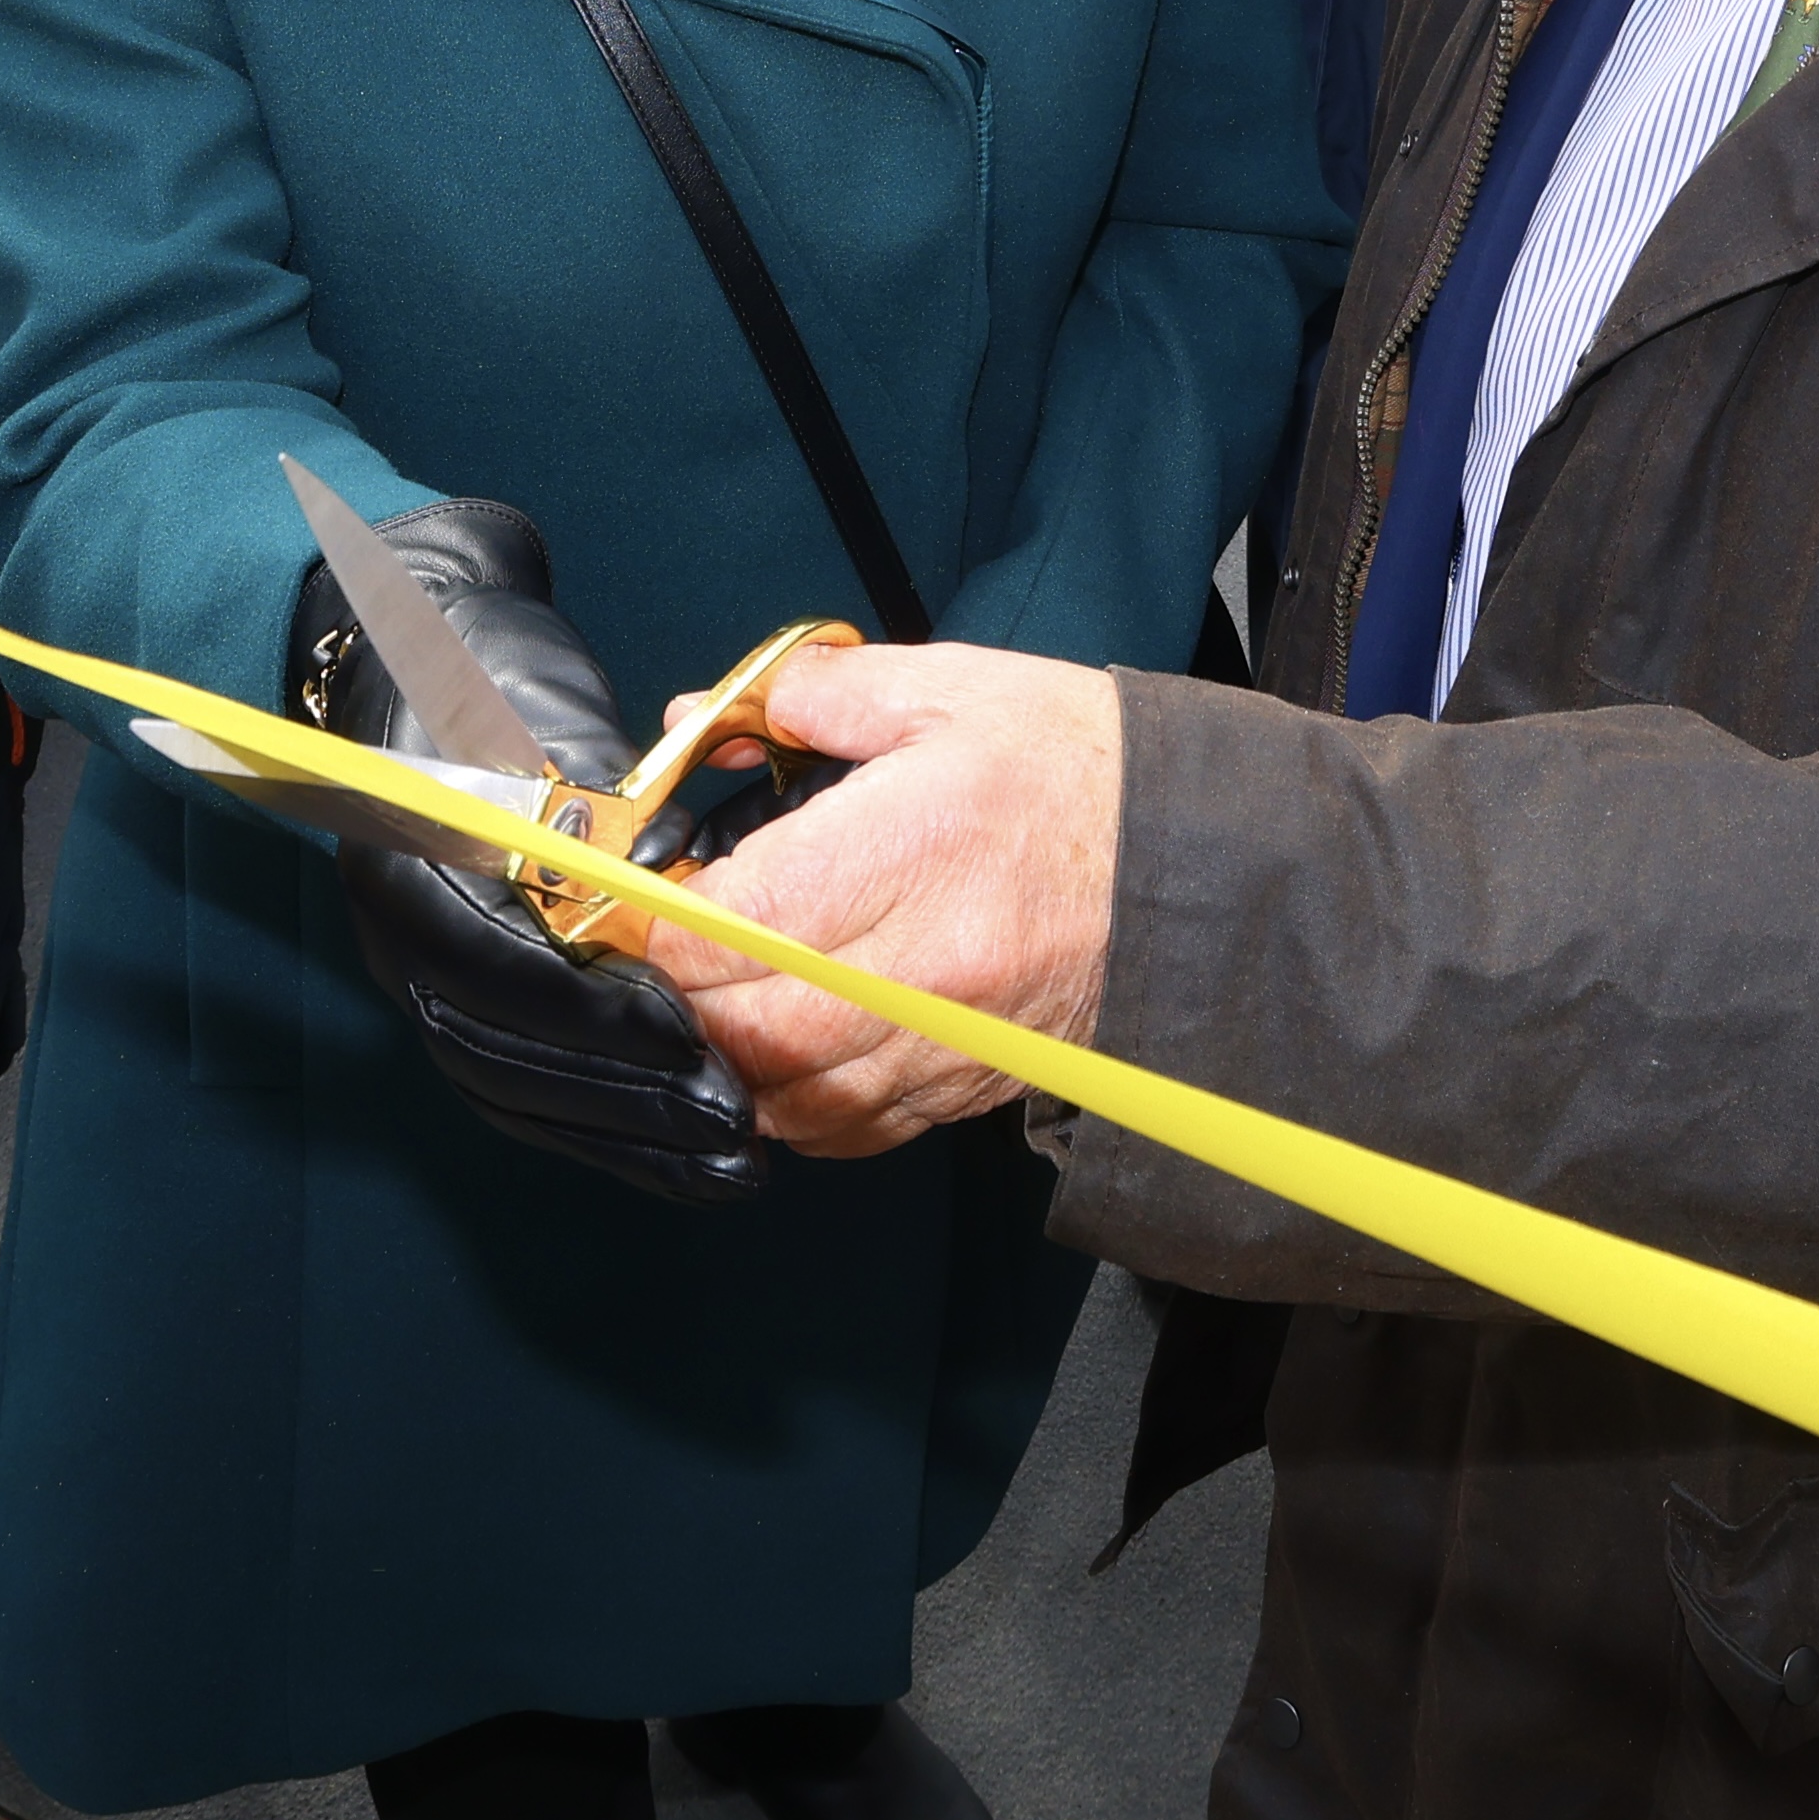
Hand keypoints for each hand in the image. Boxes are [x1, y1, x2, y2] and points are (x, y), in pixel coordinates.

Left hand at [652, 642, 1119, 1155]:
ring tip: (704, 1005)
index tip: (626, 897)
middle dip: (677, 996)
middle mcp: (926, 963)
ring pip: (787, 1095)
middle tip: (653, 953)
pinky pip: (846, 1130)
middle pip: (749, 1023)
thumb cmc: (1075, 768)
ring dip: (723, 1060)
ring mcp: (946, 1039)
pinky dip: (787, 1109)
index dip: (655, 919)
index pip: (738, 918)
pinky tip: (773, 1057)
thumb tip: (704, 714)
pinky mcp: (965, 1085)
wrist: (1193, 863)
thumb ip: (816, 697)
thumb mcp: (949, 689)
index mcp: (912, 846)